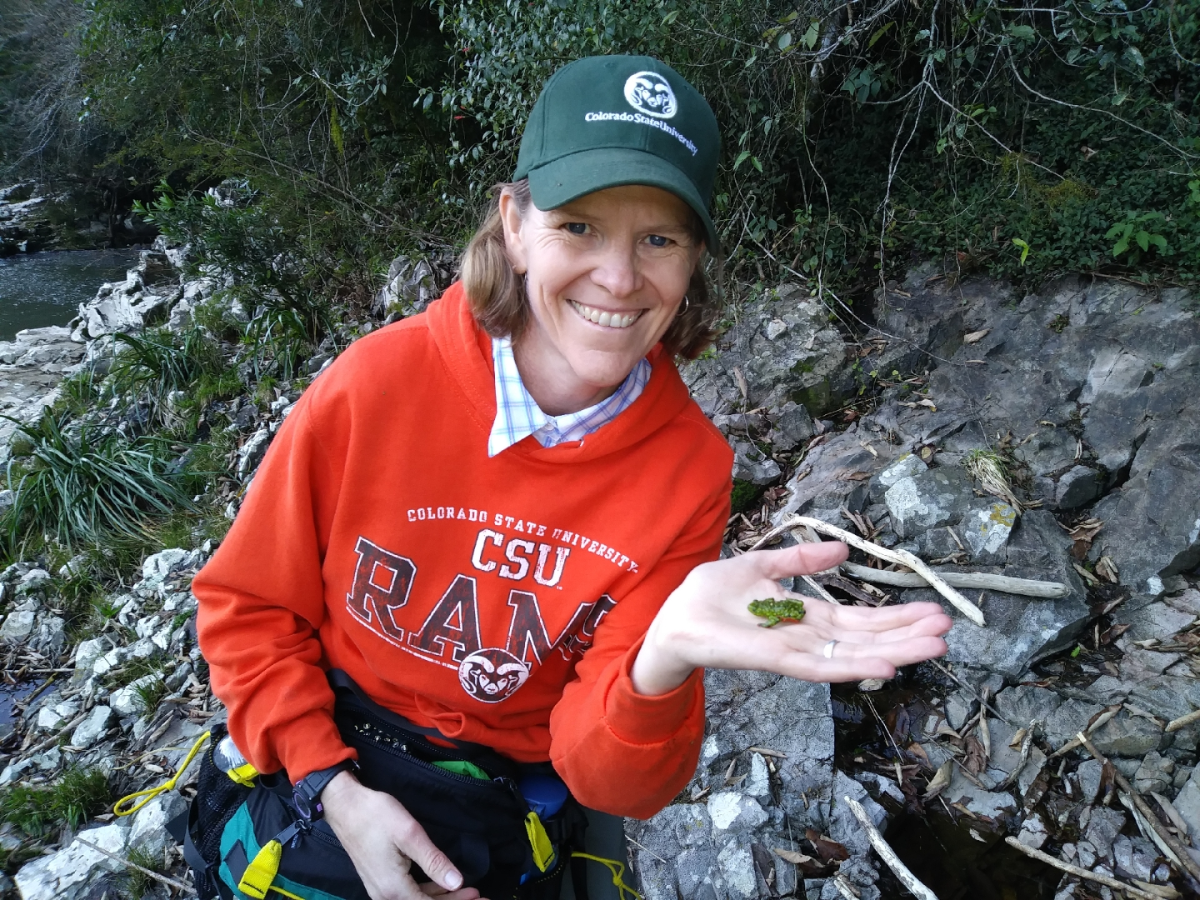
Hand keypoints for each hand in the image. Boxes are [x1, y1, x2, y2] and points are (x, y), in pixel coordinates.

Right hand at [322, 771, 484, 899]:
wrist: (344, 806)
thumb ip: (434, 861)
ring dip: (442, 898)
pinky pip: (407, 895)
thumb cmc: (376, 816)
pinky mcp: (379, 881)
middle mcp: (385, 896)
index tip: (480, 899)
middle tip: (479, 897)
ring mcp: (380, 890)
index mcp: (394, 889)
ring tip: (467, 892)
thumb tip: (457, 882)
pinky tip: (441, 886)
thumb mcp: (410, 834)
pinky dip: (427, 892)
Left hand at [631, 541, 952, 694]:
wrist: (671, 618)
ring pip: (853, 655)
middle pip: (865, 638)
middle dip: (906, 634)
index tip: (932, 612)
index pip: (858, 620)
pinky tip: (885, 666)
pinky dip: (853, 666)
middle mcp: (805, 638)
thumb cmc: (709, 596)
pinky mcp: (774, 660)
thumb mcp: (760, 566)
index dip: (894, 617)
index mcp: (804, 617)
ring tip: (934, 647)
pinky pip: (820, 666)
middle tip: (948, 630)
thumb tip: (842, 550)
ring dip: (894, 650)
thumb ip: (800, 560)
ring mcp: (793, 651)